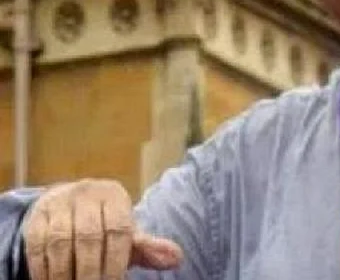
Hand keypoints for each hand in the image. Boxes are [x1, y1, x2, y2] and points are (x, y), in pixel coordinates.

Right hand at [22, 179, 182, 279]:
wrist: (68, 205)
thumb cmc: (105, 224)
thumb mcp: (128, 233)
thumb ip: (149, 247)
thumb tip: (177, 258)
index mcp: (115, 196)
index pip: (119, 230)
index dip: (116, 261)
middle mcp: (87, 194)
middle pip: (89, 237)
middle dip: (91, 270)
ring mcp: (59, 203)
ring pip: (60, 241)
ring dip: (64, 273)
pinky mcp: (36, 215)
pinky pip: (37, 244)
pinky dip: (43, 268)